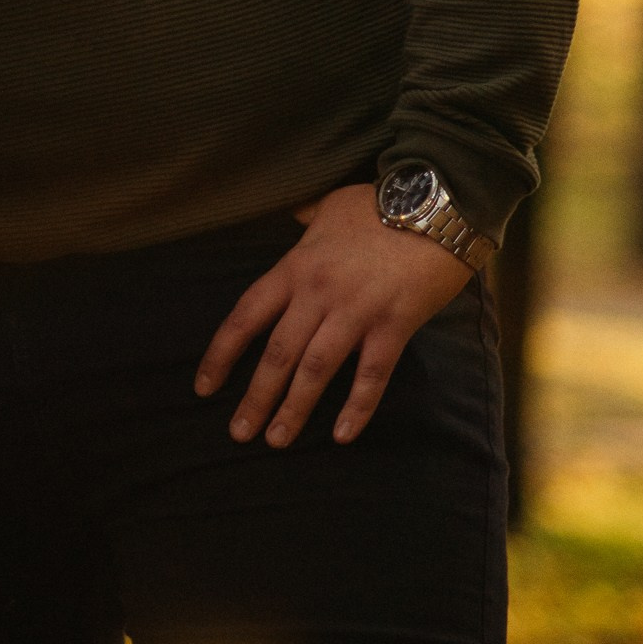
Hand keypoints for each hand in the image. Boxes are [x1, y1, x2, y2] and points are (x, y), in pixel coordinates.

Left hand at [194, 182, 471, 448]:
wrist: (437, 203)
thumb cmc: (379, 203)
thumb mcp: (328, 205)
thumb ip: (305, 219)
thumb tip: (293, 214)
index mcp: (296, 267)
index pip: (247, 316)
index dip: (222, 354)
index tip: (204, 387)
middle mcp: (318, 293)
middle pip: (277, 353)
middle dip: (255, 397)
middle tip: (238, 433)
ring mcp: (356, 311)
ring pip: (315, 369)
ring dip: (294, 409)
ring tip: (277, 440)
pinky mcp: (394, 325)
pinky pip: (371, 374)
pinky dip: (356, 407)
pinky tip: (342, 436)